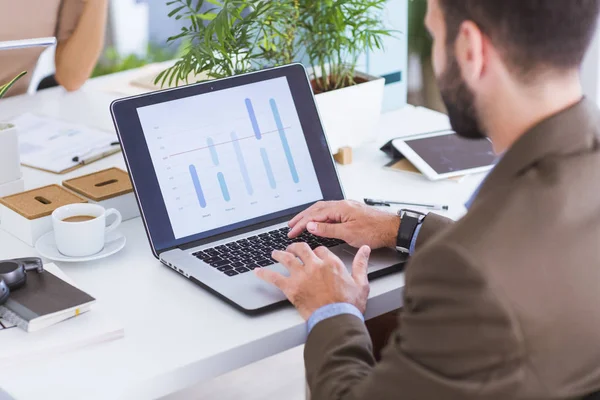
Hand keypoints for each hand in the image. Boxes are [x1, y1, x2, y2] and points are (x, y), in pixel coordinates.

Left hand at [255, 243, 370, 319]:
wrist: (336, 320)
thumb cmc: (349, 305)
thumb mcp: (361, 283)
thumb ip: (361, 264)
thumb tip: (365, 250)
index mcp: (331, 263)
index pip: (320, 250)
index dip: (317, 251)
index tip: (315, 254)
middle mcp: (314, 265)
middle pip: (302, 249)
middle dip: (296, 247)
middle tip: (292, 249)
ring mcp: (301, 276)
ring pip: (286, 258)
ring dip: (279, 254)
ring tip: (274, 253)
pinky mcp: (291, 288)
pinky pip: (274, 277)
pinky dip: (264, 273)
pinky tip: (257, 271)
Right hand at [288, 200, 399, 248]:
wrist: (393, 229)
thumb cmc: (375, 231)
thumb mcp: (348, 233)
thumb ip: (328, 229)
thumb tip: (311, 225)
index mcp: (340, 208)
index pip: (314, 214)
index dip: (301, 223)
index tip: (292, 231)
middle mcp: (342, 204)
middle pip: (316, 208)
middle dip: (302, 217)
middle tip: (291, 225)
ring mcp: (347, 207)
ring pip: (323, 209)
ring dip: (310, 216)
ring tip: (300, 223)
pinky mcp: (351, 212)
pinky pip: (330, 211)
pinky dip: (320, 217)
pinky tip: (318, 222)